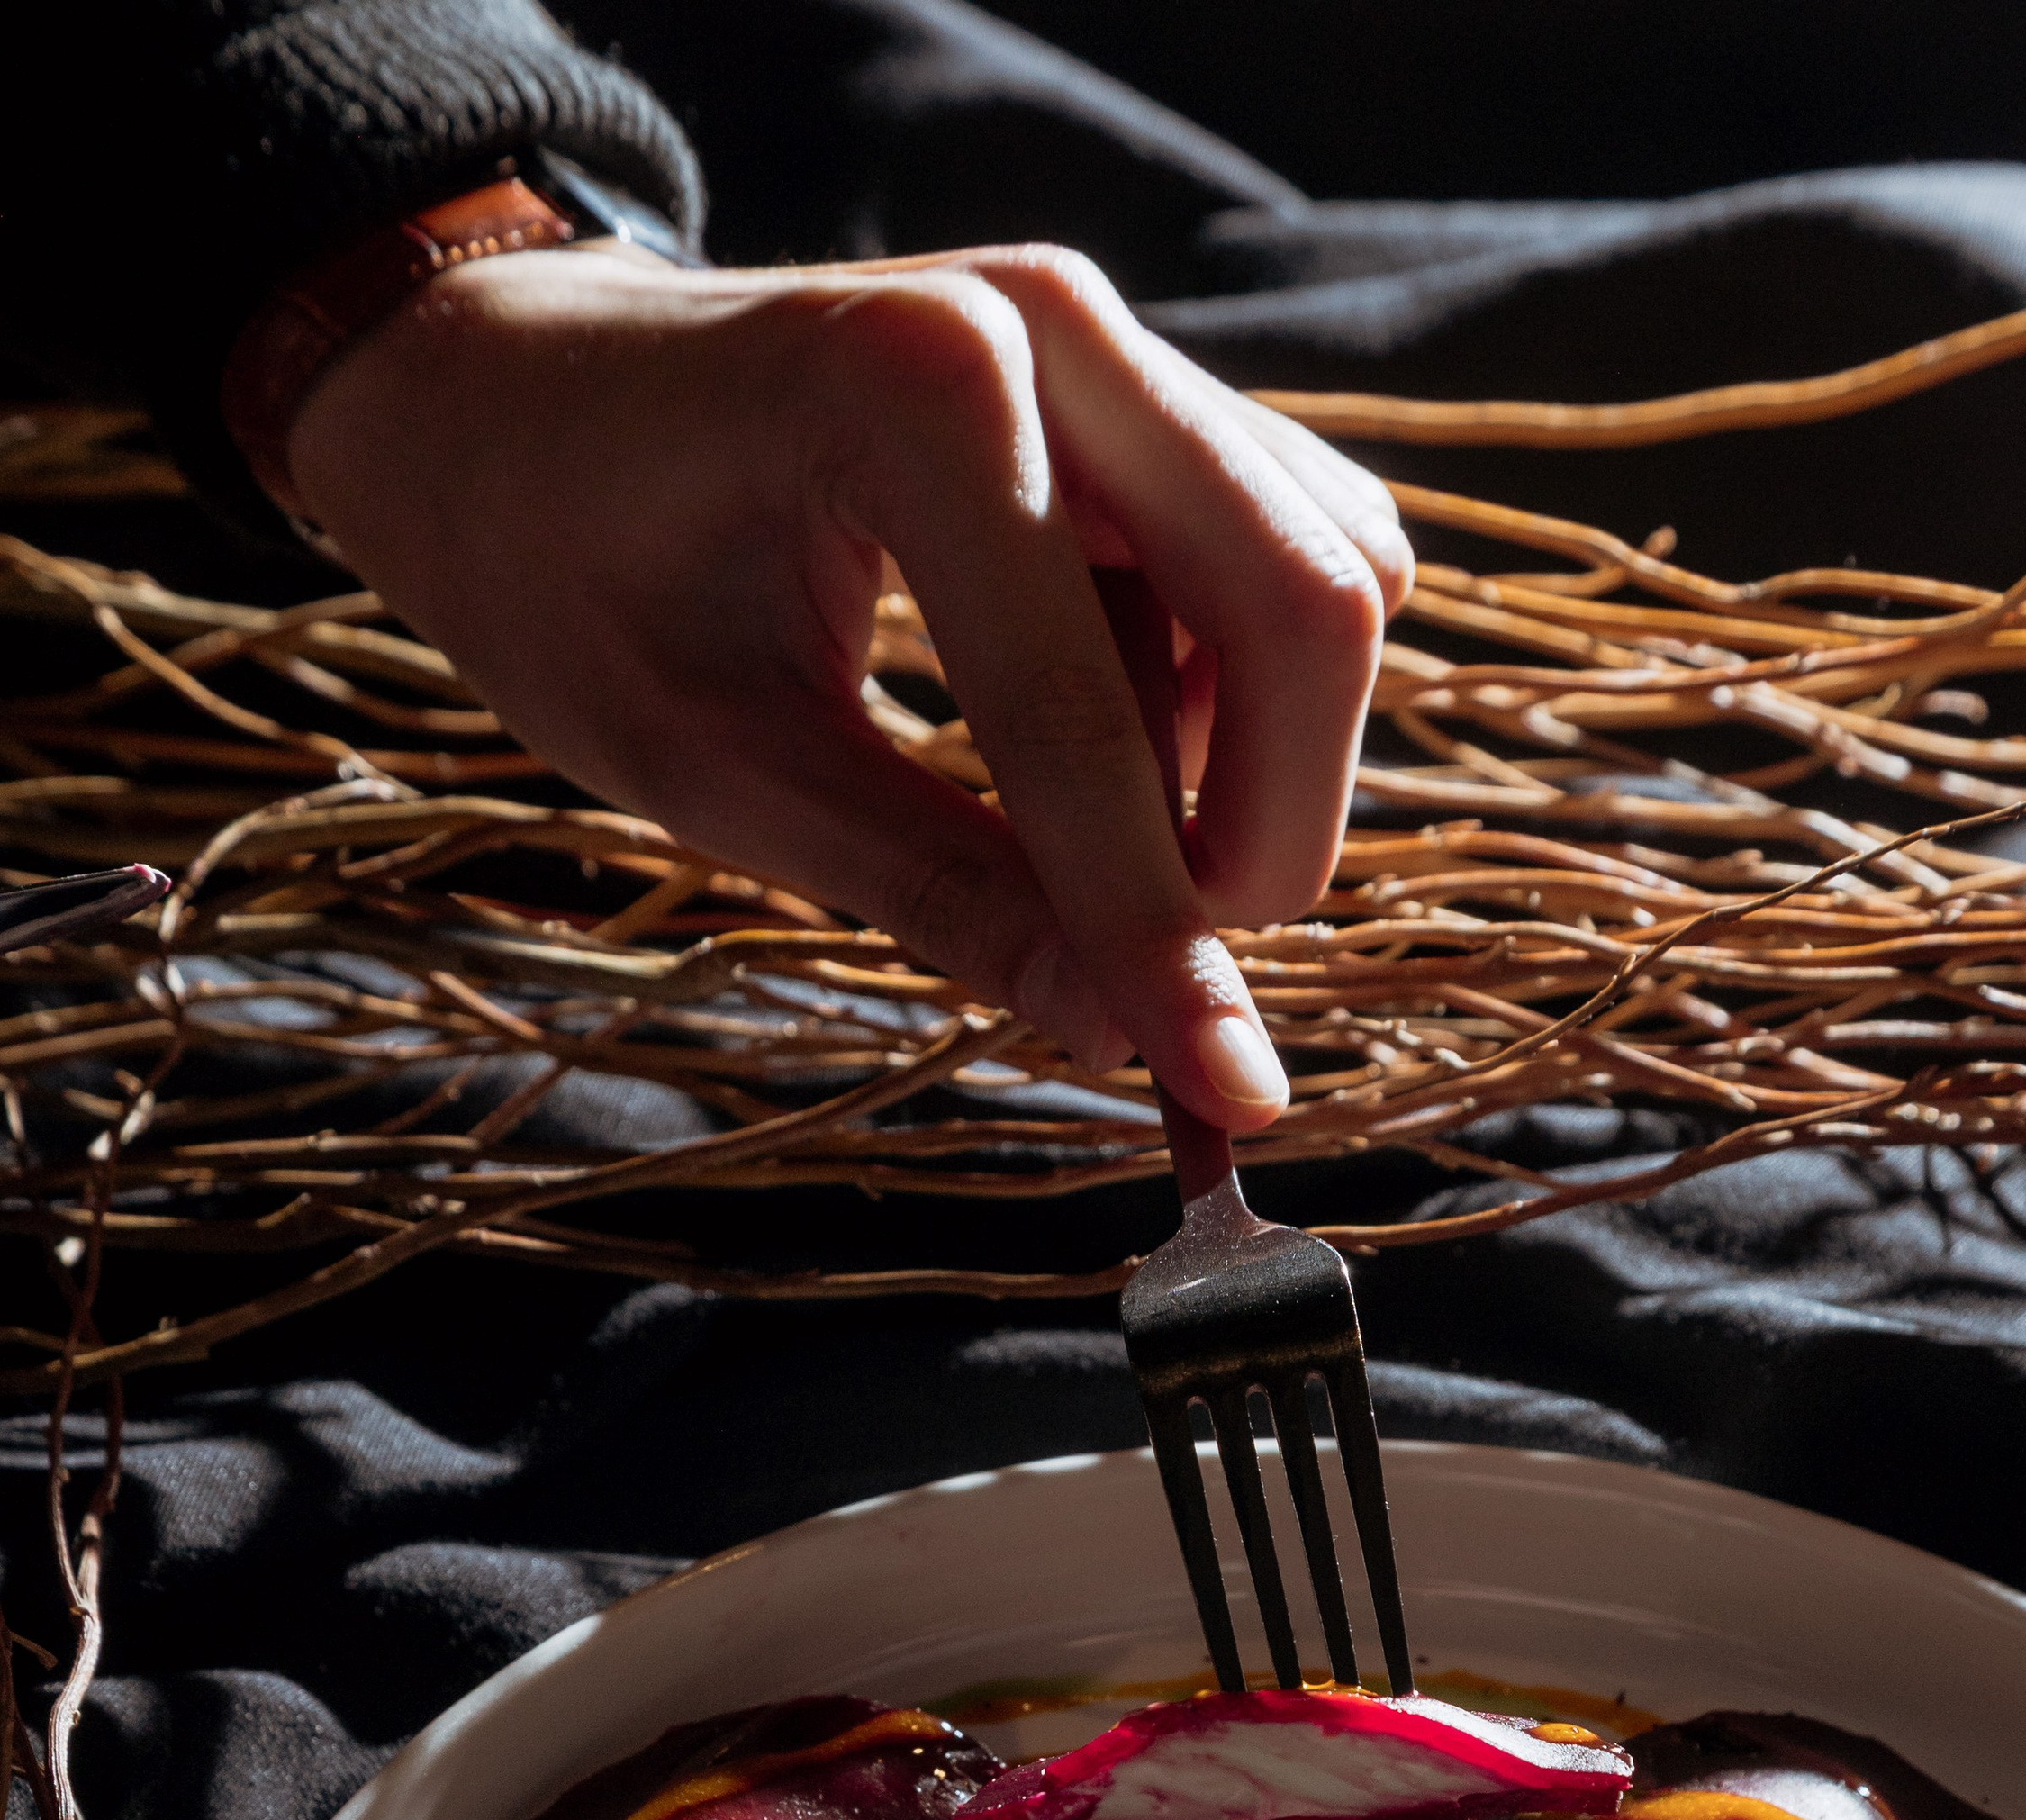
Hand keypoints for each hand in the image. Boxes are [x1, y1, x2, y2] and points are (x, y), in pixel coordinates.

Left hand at [286, 239, 1411, 1128]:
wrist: (509, 394)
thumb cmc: (568, 566)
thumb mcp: (716, 768)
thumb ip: (931, 888)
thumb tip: (1120, 1030)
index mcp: (915, 391)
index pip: (1087, 712)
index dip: (1159, 928)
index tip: (1224, 1097)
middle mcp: (1052, 325)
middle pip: (1306, 603)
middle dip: (1270, 828)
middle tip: (1169, 969)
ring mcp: (1113, 345)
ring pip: (1325, 581)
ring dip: (1255, 762)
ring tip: (1103, 856)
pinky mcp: (1142, 399)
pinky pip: (1283, 558)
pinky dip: (1230, 698)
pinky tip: (1104, 757)